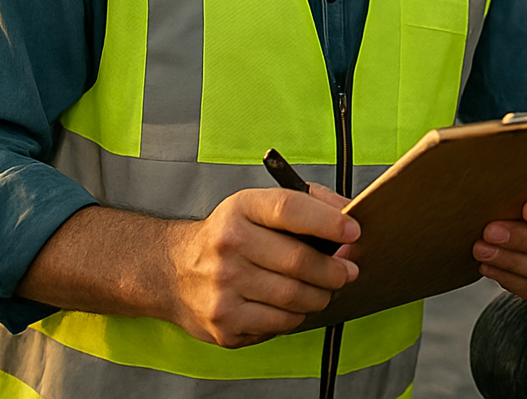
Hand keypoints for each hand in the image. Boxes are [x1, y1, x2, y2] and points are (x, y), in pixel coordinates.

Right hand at [164, 184, 360, 346]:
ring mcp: (223, 287)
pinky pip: (281, 323)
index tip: (353, 231)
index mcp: (241, 209)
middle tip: (348, 271)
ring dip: (320, 295)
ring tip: (323, 289)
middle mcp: (228, 246)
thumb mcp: (259, 206)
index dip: (328, 221)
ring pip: (295, 297)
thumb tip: (350, 214)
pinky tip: (292, 305)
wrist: (173, 271)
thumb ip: (309, 203)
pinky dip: (297, 316)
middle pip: (299, 261)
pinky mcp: (224, 322)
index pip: (290, 209)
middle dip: (335, 270)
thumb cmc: (230, 235)